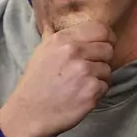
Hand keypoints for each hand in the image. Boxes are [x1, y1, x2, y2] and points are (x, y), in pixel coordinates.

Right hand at [0, 19, 115, 136]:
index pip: (101, 29)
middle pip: (108, 49)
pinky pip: (106, 86)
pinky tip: (81, 95)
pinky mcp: (91, 91)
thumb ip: (57, 36)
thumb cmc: (35, 83)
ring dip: (99, 77)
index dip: (107, 37)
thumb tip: (61, 23)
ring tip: (81, 84)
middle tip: (90, 69)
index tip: (106, 44)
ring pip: (108, 69)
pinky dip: (97, 92)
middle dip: (103, 59)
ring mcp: (84, 72)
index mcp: (63, 39)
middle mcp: (75, 52)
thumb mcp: (41, 51)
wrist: (28, 114)